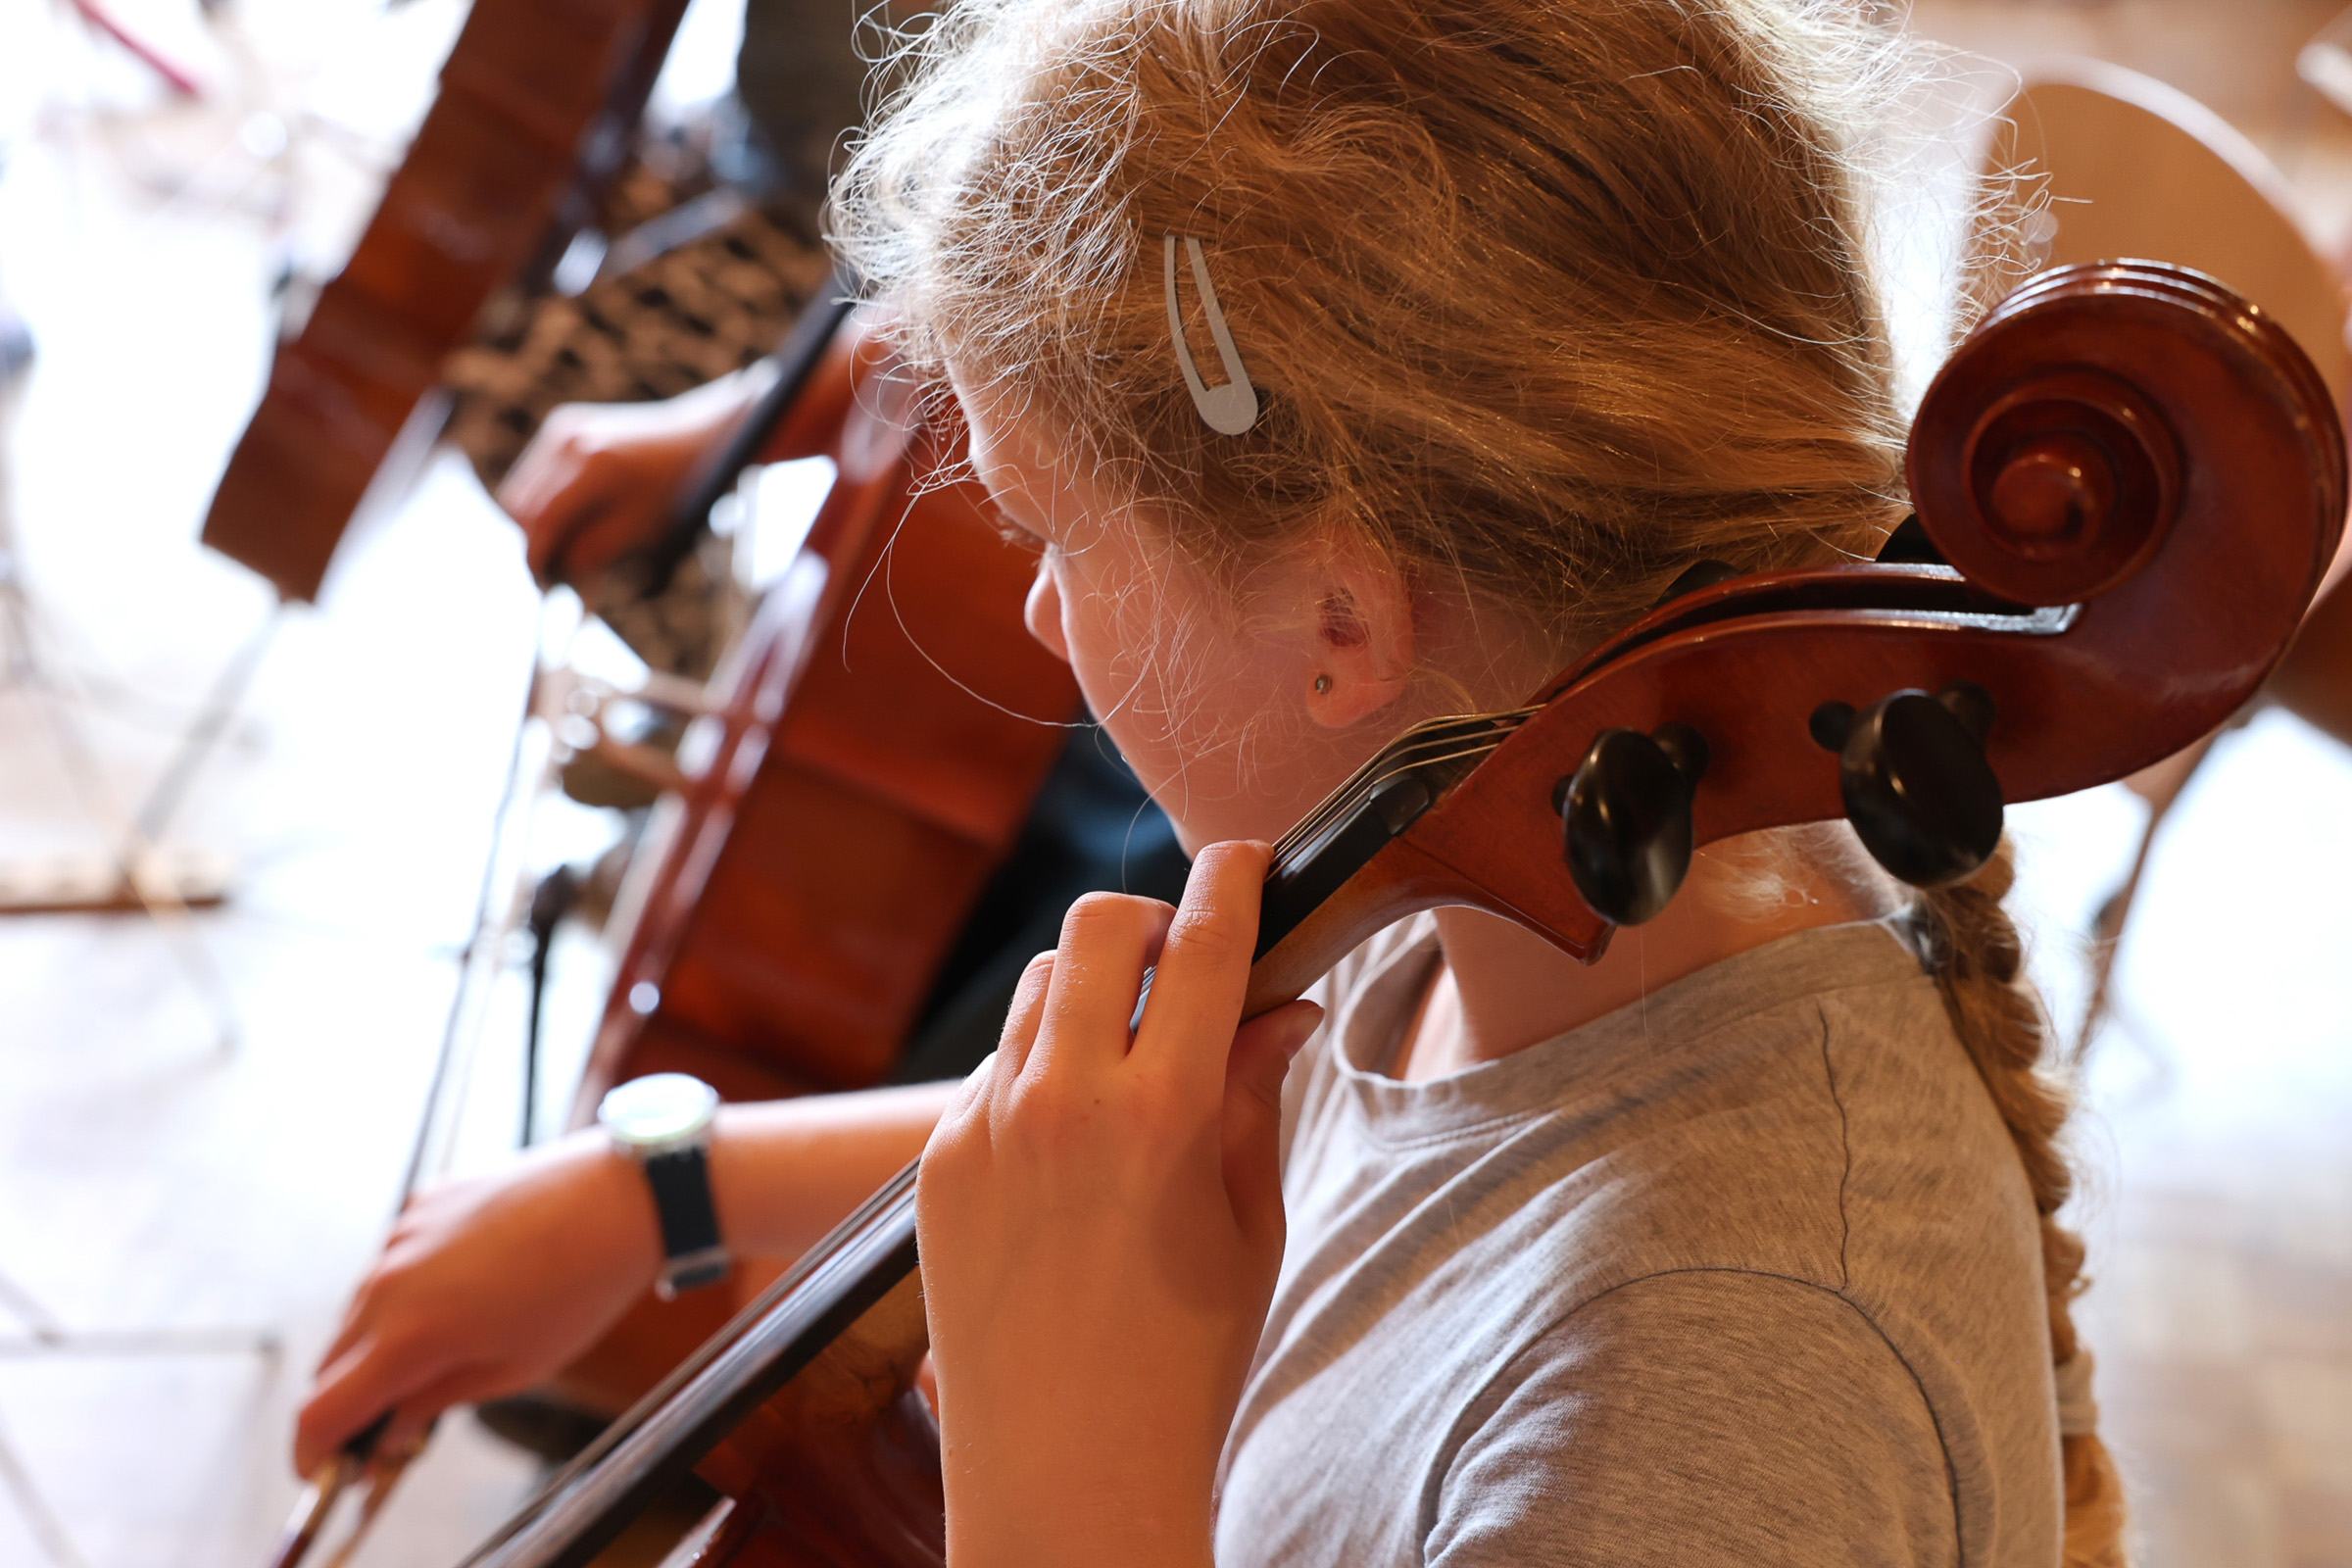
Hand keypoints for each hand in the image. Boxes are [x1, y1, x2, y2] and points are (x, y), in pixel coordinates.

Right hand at [292, 1132, 660, 1476]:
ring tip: (444, 1349)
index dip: (314, 1452)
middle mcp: (389, 1282)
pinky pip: (395, 1258)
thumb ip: (435, 1402)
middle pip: (332, 1362)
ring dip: (379, 1340)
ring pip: (362, 1308)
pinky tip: (465, 1288)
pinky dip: (410, 1286)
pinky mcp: (423, 1201)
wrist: (621, 1197)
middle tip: (393, 1421)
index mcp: (409, 1335)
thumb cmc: (581, 1288)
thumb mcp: (513, 1368)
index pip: (320, 1412)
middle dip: (349, 1399)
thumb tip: (389, 1432)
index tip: (329, 1470)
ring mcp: (402, 1234)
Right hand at [496, 376, 756, 586]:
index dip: (537, 556)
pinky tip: (569, 514)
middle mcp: (570, 439)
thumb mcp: (641, 529)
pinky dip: (544, 499)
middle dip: (532, 541)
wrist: (696, 438)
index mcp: (594, 465)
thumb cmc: (677, 490)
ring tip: (561, 545)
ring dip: (534, 522)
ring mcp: (563, 428)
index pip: (542, 519)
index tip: (541, 584)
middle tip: (550, 572)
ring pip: (522, 489)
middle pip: (521, 505)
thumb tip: (557, 578)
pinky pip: (535, 472)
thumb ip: (595, 553)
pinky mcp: (563, 425)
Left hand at [916, 842, 1323, 1567]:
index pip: (1202, 944)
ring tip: (1134, 1063)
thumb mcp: (1251, 1228)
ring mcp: (983, 1128)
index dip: (1232, 880)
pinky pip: (994, 1068)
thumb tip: (1283, 1009)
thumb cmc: (1185, 1365)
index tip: (1246, 859)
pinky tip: (1074, 1140)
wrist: (1065, 1474)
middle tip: (1186, 967)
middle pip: (1097, 926)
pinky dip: (1043, 1069)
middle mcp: (1060, 1103)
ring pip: (1040, 988)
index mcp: (1161, 1117)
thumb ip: (1257, 1100)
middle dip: (1151, 922)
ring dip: (1093, 992)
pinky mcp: (936, 1162)